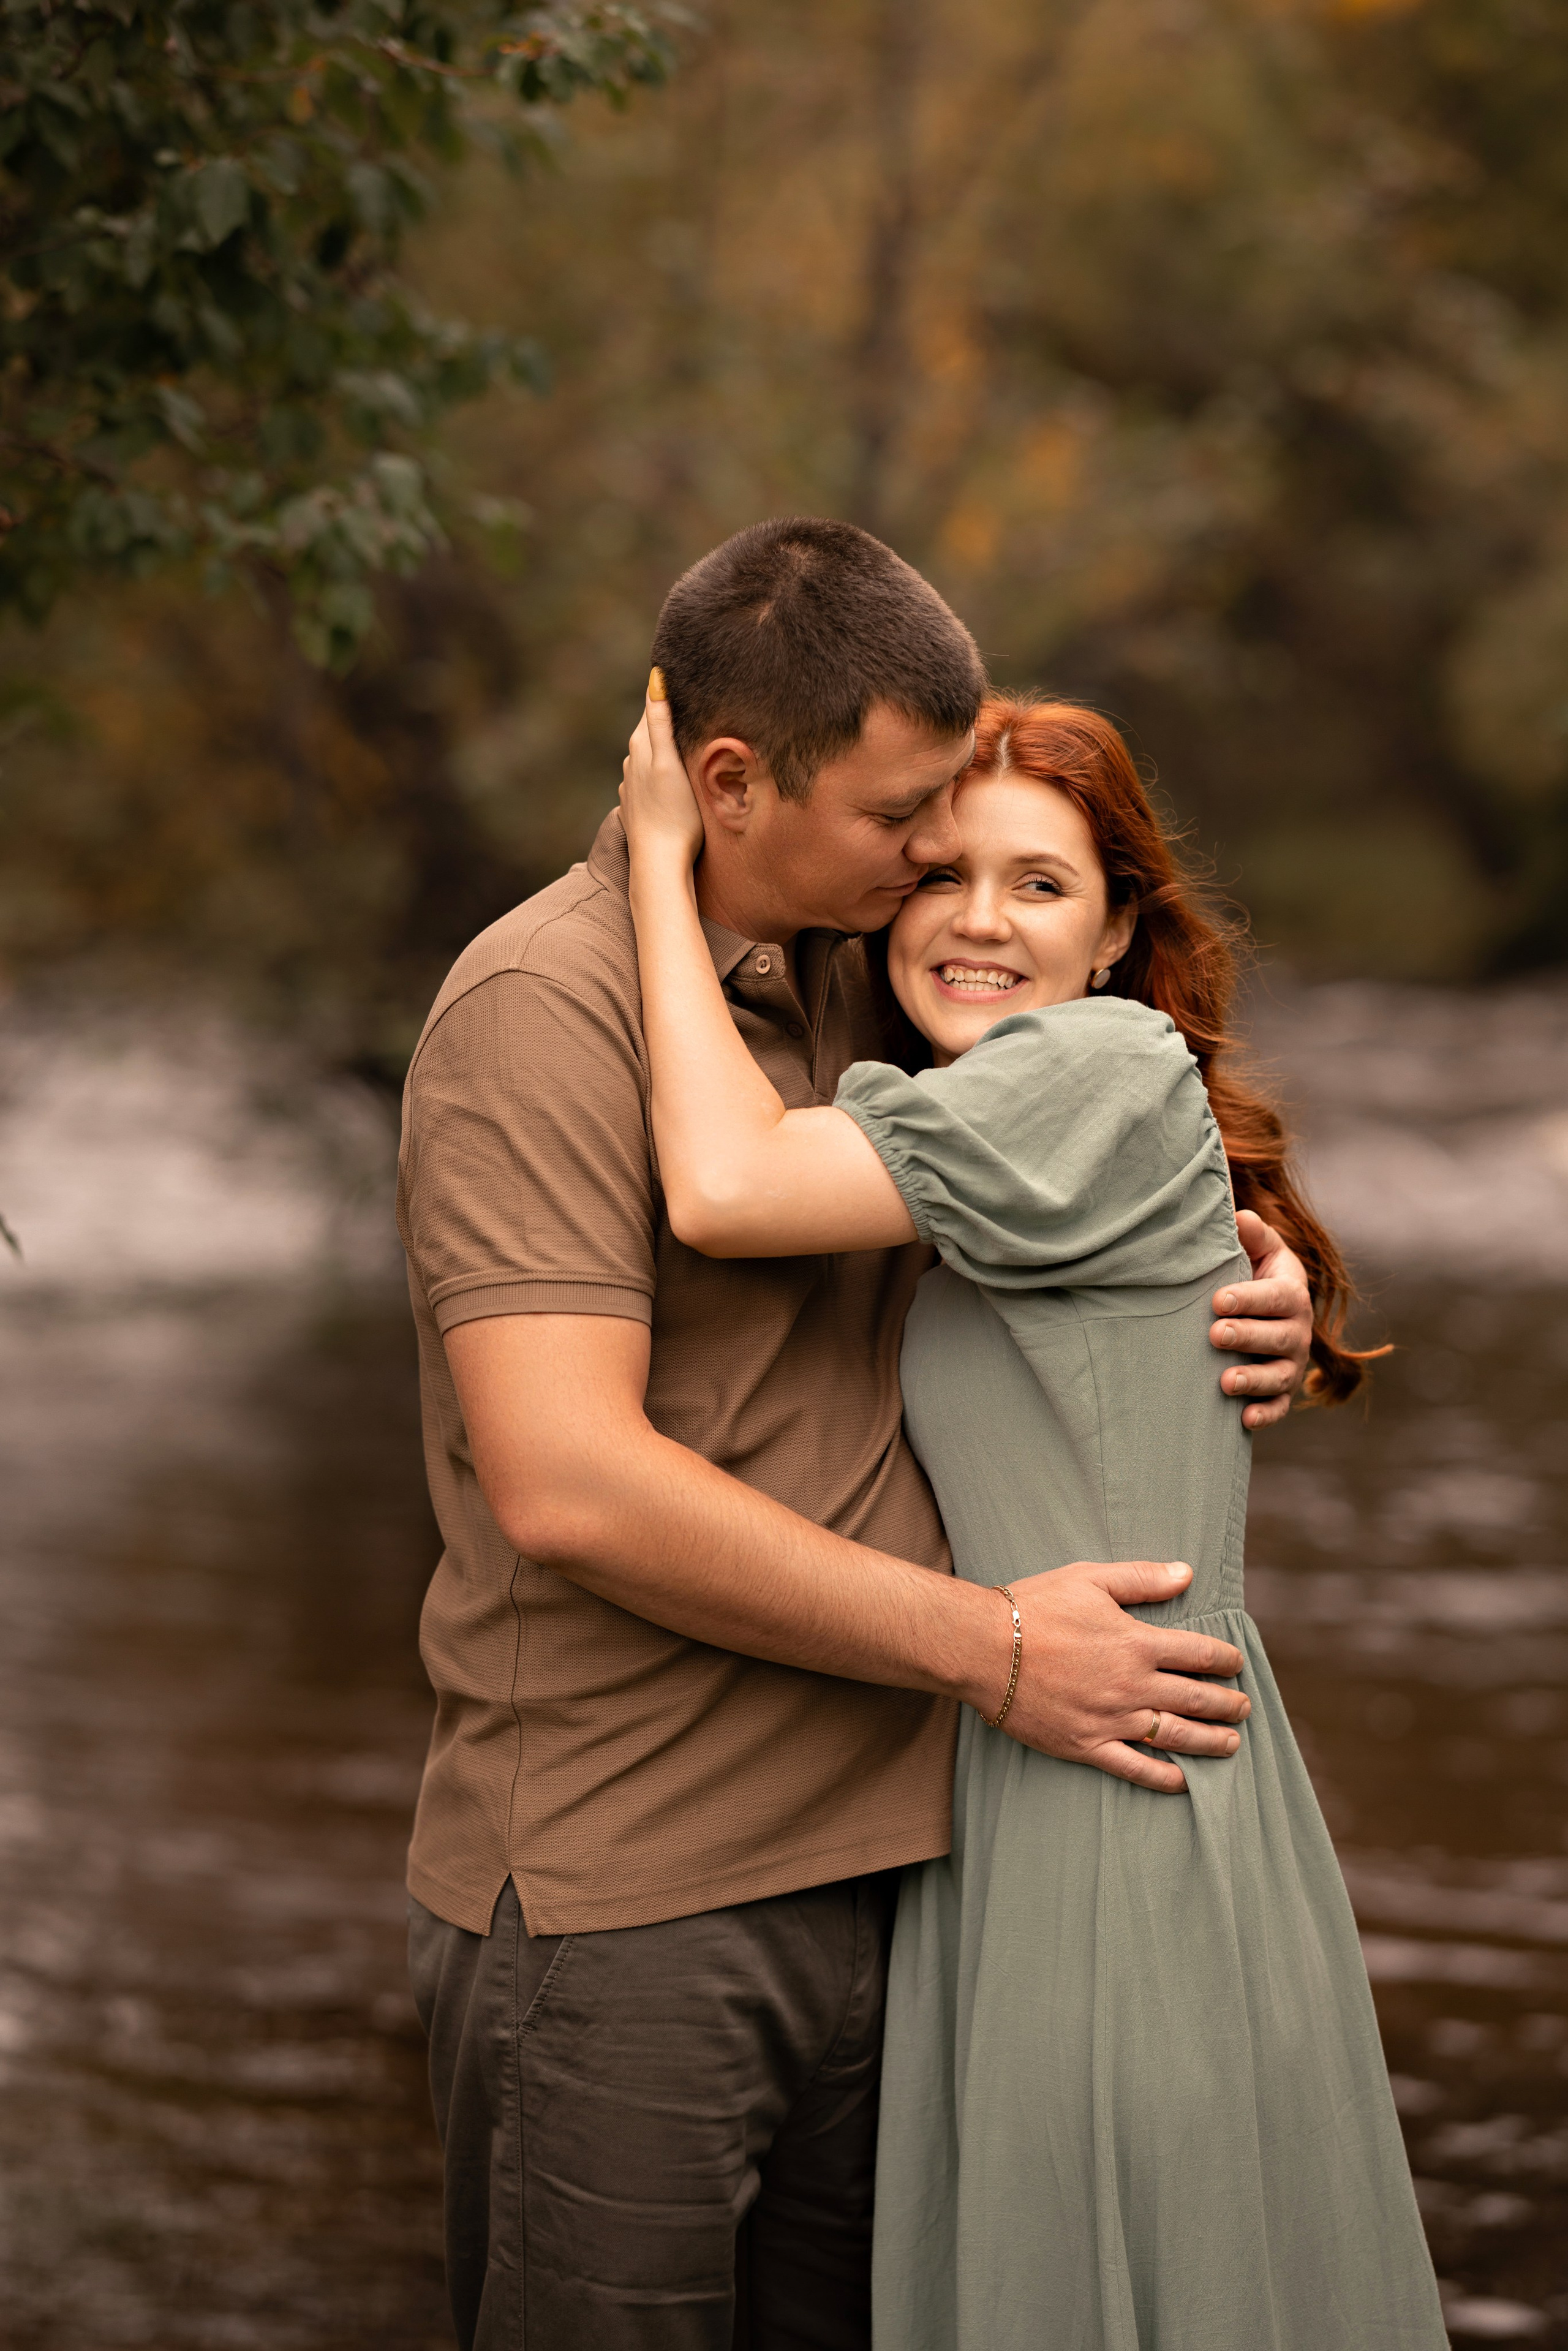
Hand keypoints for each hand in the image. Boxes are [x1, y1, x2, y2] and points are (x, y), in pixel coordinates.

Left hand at [620, 669, 704, 864]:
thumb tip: (654, 680)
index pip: (653, 705)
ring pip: (653, 753)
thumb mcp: (669, 763)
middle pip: (652, 728)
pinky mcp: (640, 803)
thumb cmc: (673, 815)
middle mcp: (632, 761)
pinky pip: (654, 775)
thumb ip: (659, 723)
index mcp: (640, 745)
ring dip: (667, 743)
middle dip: (669, 715)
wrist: (660, 863)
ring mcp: (634, 784)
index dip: (667, 690)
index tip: (685, 673)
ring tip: (689, 734)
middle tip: (694, 699)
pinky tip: (677, 773)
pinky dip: (664, 768)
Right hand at [967, 1560, 1249, 1792]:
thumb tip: (1186, 1573)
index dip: (1225, 1659)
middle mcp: (1132, 1685)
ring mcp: (1111, 1719)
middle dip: (1227, 1704)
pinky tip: (1183, 1781)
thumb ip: (1141, 1579)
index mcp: (1136, 1642)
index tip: (1236, 1663)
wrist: (982, 1648)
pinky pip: (1134, 1767)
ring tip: (1230, 1744)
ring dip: (1209, 1741)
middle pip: (1196, 1698)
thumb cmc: (1033, 1607)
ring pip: (1175, 1736)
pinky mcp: (1086, 1745)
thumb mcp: (1089, 1579)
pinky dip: (1163, 1777)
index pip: (1199, 1653)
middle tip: (1244, 1708)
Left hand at [1209, 1209, 1312, 1429]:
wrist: (1267, 1309)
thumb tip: (1239, 1217)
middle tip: (1215, 1334)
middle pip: (1278, 1337)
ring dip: (1254, 1380)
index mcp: (1291, 1294)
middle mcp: (1297, 1331)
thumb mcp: (1259, 1249)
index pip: (1276, 1297)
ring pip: (1279, 1376)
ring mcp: (1291, 1364)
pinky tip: (1244, 1420)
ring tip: (1225, 1382)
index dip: (1249, 1298)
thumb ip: (1252, 1234)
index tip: (1218, 1299)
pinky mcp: (1283, 1392)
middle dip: (1247, 1337)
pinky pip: (1279, 1407)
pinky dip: (1266, 1415)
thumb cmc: (1255, 1273)